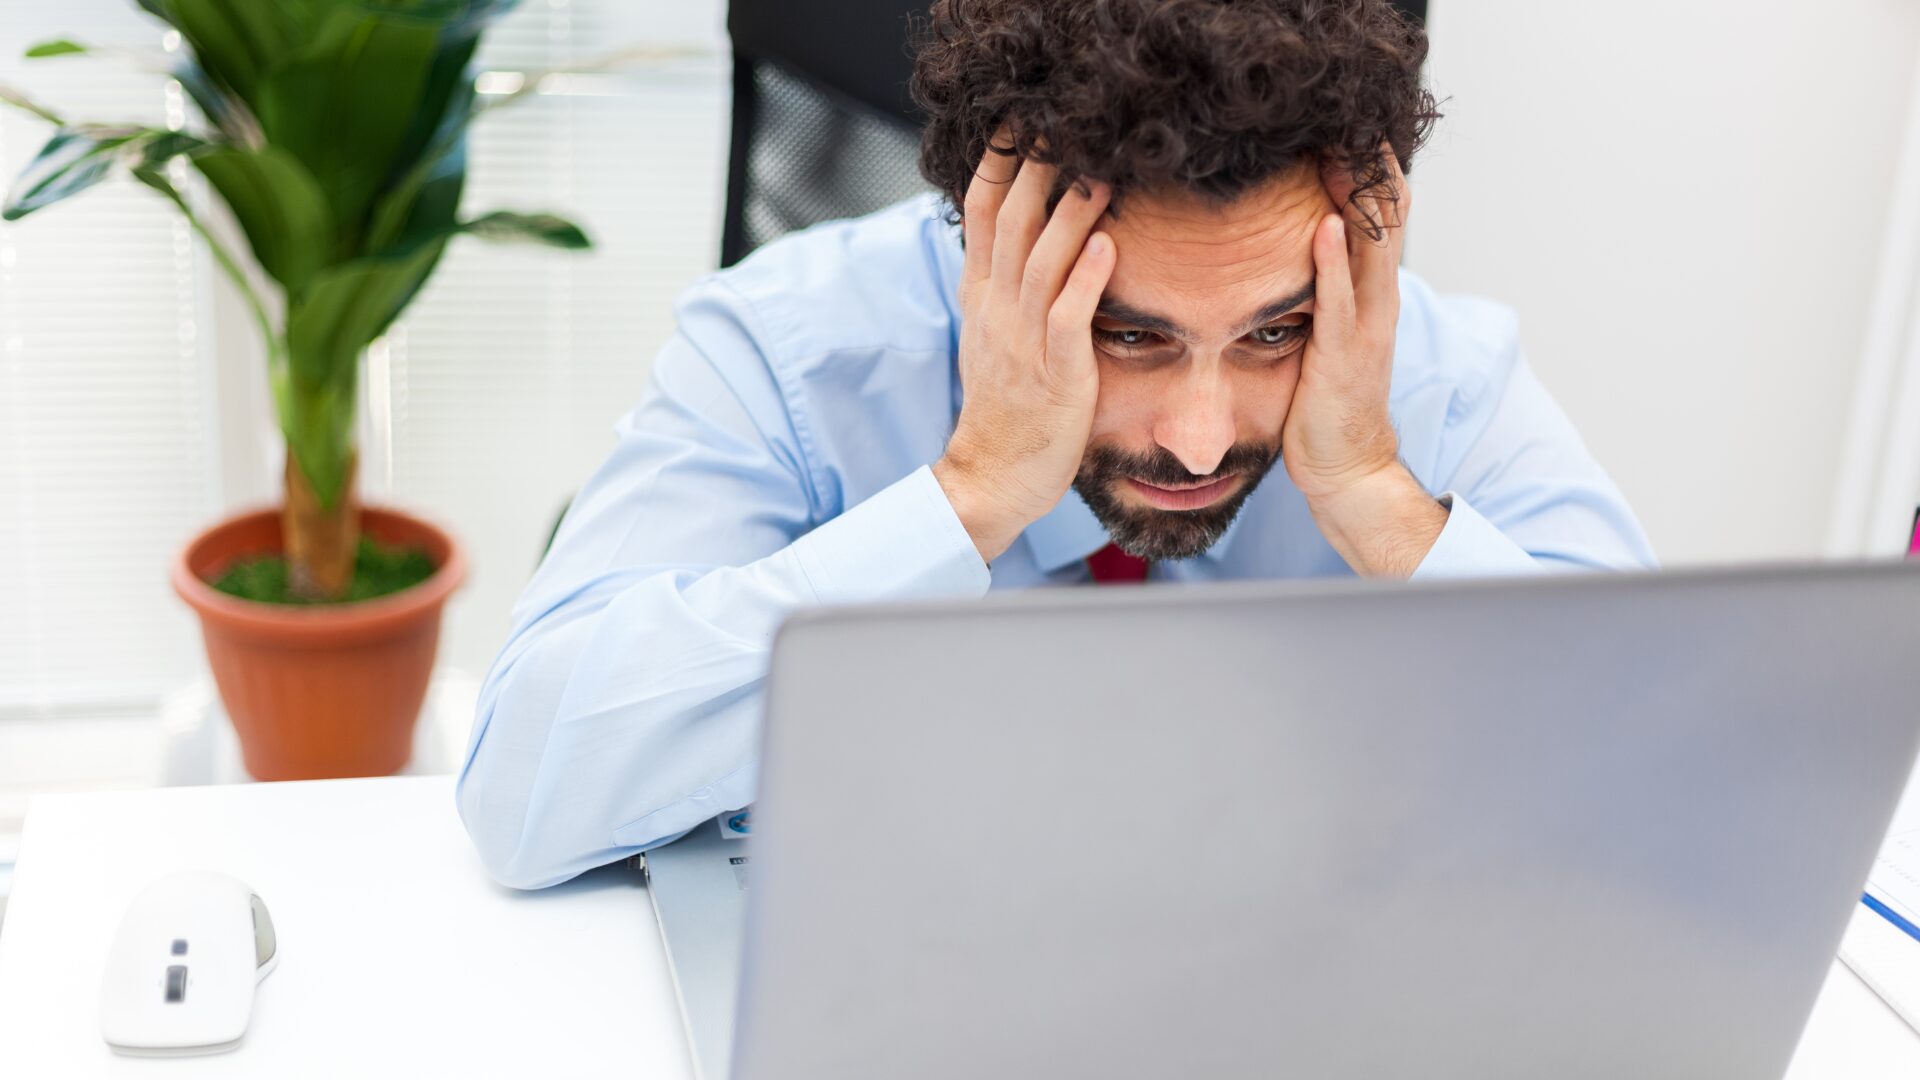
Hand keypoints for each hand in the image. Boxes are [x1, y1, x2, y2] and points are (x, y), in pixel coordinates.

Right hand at [933, 131, 1115, 562]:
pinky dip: (1086, 281)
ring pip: (1042, 262)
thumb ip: (1004, 280)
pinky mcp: (1054, 375)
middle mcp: (997, 309)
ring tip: (1101, 170)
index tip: (1018, 116)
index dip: (1000, 161)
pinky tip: (1107, 247)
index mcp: (983, 294)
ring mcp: (1023, 341)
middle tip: (1066, 118)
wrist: (993, 475)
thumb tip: (1019, 231)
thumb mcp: (993, 332)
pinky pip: (1067, 320)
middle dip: (1037, 168)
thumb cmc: (1006, 405)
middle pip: (1013, 222)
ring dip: (1070, 214)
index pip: (983, 212)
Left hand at [1285, 147, 1446, 575]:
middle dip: (1372, 168)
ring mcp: (1366, 328)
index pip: (1381, 219)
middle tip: (1354, 117)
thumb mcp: (1331, 335)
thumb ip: (1327, 294)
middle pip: (1386, 219)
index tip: (1350, 128)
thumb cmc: (1327, 404)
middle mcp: (1378, 304)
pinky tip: (1322, 224)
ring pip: (1371, 249)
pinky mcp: (1342, 356)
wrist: (1345, 467)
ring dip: (1357, 198)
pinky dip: (1332, 262)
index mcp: (1373, 296)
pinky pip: (1339, 301)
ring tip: (1345, 148)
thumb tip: (1307, 254)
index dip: (1371, 173)